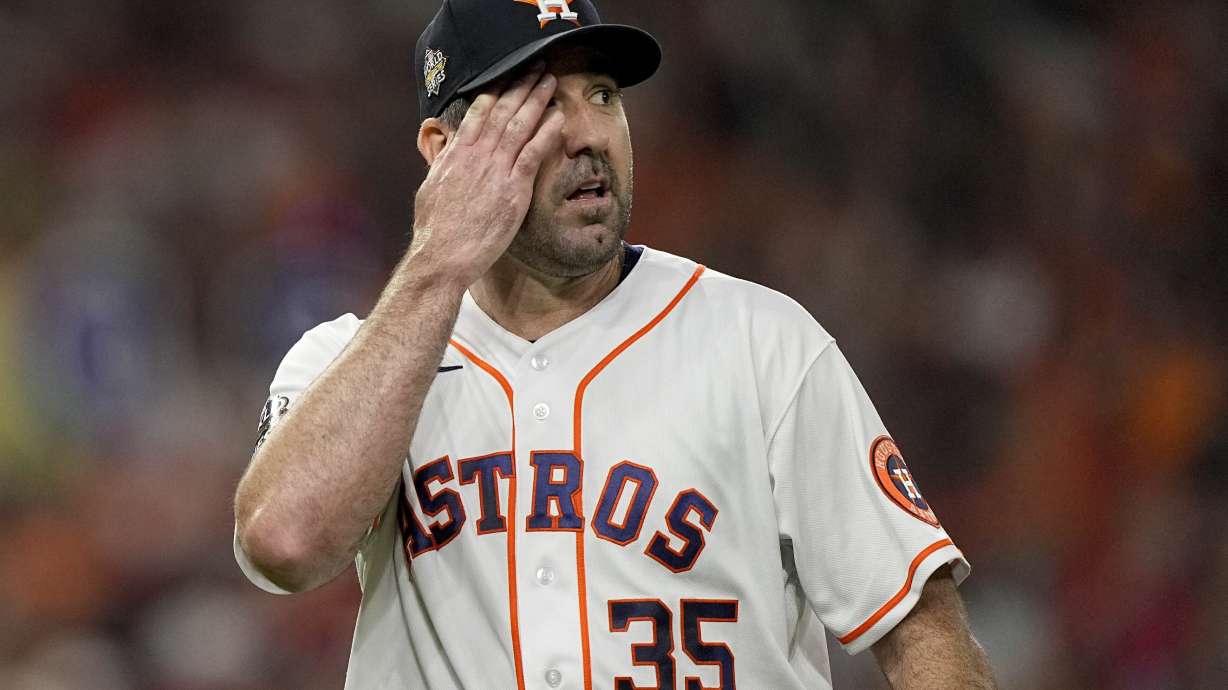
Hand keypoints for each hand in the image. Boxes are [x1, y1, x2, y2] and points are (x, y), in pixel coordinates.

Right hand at [410, 64, 562, 285]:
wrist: (441, 256)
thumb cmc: (435, 230)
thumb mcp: (431, 188)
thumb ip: (441, 163)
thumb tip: (443, 146)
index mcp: (456, 153)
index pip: (478, 111)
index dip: (496, 90)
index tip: (509, 75)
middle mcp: (475, 155)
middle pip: (502, 111)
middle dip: (521, 86)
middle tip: (537, 67)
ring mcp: (494, 171)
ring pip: (519, 125)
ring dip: (536, 100)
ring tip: (550, 82)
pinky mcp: (512, 190)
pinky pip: (532, 154)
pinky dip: (546, 133)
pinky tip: (557, 117)